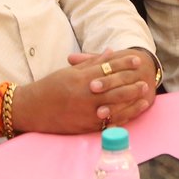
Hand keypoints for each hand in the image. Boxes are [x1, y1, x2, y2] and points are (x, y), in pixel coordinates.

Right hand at [15, 50, 155, 133]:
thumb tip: (111, 52)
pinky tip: (132, 114)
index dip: (125, 63)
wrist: (32, 109)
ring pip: (115, 106)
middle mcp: (85, 95)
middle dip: (132, 83)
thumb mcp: (70, 71)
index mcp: (82, 78)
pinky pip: (108, 123)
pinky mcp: (85, 126)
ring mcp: (86, 112)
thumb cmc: (50, 87)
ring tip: (144, 96)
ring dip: (131, 101)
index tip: (137, 60)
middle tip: (146, 80)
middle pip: (115, 87)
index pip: (108, 68)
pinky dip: (121, 118)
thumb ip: (92, 63)